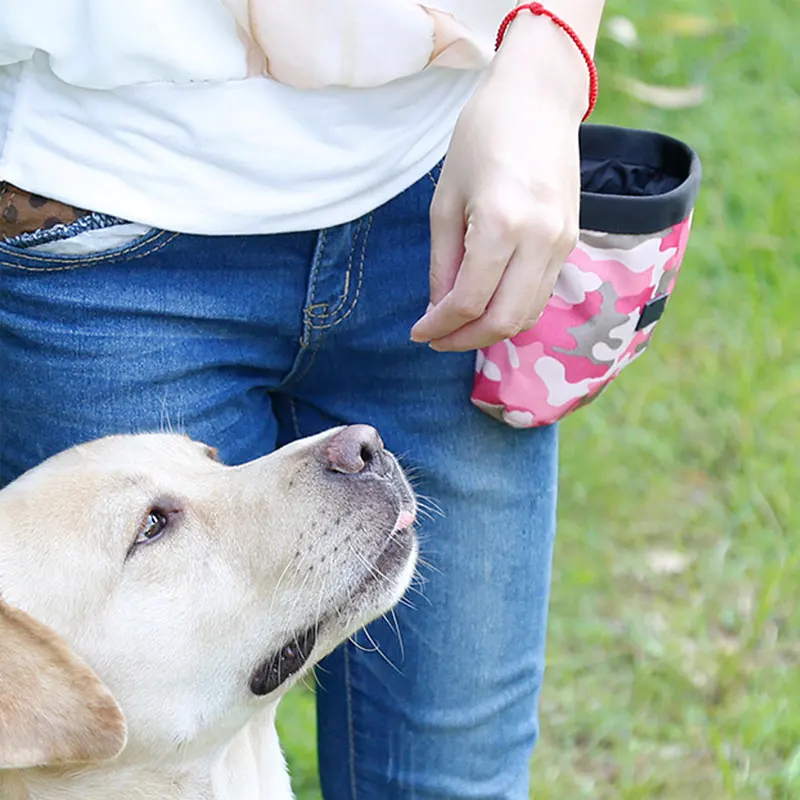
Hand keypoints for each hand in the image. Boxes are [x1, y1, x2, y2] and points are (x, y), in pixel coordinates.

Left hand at [410, 14, 591, 351]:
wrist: (538, 99)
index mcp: (501, 224)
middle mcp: (540, 239)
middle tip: (437, 338)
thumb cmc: (481, 138)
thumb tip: (438, 309)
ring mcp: (562, 243)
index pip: (469, 301)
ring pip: (527, 315)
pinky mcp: (571, 242)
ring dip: (490, 330)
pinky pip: (540, 294)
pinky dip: (512, 309)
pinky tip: (486, 303)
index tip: (418, 332)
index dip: (440, 326)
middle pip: (504, 321)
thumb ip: (443, 263)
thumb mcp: (445, 201)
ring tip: (458, 325)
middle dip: (465, 339)